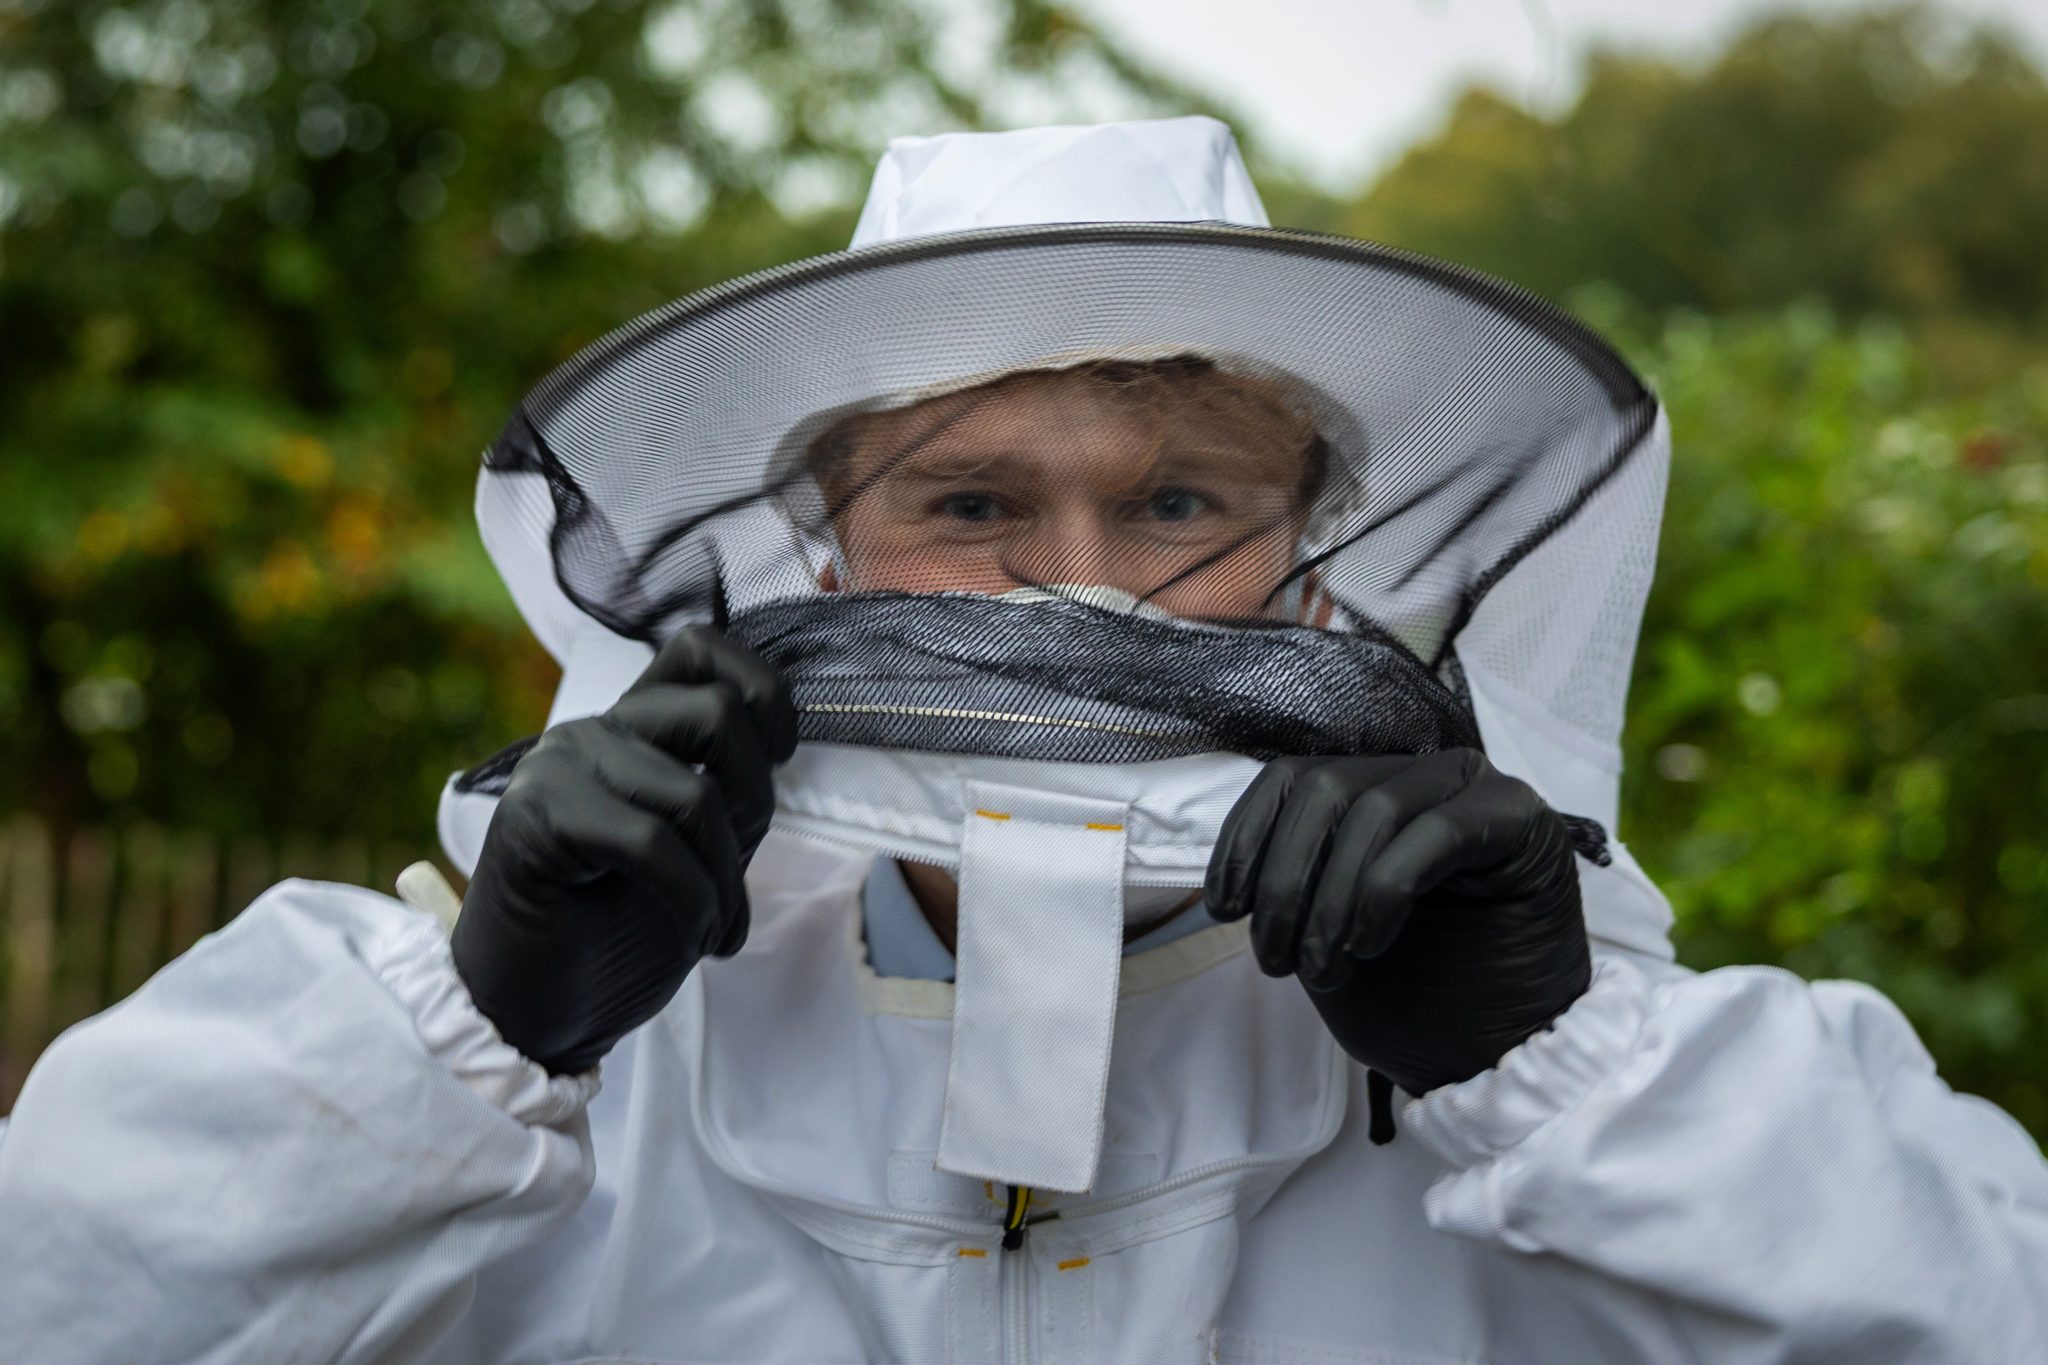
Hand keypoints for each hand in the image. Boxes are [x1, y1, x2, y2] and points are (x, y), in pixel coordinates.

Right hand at [452, 629, 797, 1074]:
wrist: (541, 1014)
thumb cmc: (620, 935)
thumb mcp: (702, 852)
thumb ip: (728, 792)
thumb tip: (779, 745)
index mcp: (636, 727)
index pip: (701, 647)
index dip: (763, 691)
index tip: (779, 759)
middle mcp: (597, 729)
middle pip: (718, 711)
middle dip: (755, 800)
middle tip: (736, 873)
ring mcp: (561, 765)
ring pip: (693, 791)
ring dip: (723, 877)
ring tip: (712, 926)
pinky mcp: (535, 813)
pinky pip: (651, 841)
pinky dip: (692, 900)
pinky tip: (694, 937)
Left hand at [1203, 749, 1589, 1095]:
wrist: (1507, 1053)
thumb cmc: (1416, 993)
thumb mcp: (1326, 932)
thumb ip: (1292, 885)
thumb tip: (1224, 875)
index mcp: (1374, 790)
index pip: (1289, 778)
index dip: (1246, 838)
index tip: (1225, 908)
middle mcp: (1423, 776)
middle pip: (1324, 787)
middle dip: (1284, 878)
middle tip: (1275, 960)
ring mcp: (1475, 789)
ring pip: (1372, 808)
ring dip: (1329, 899)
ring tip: (1320, 969)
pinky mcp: (1519, 818)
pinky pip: (1435, 833)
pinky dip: (1385, 890)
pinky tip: (1368, 945)